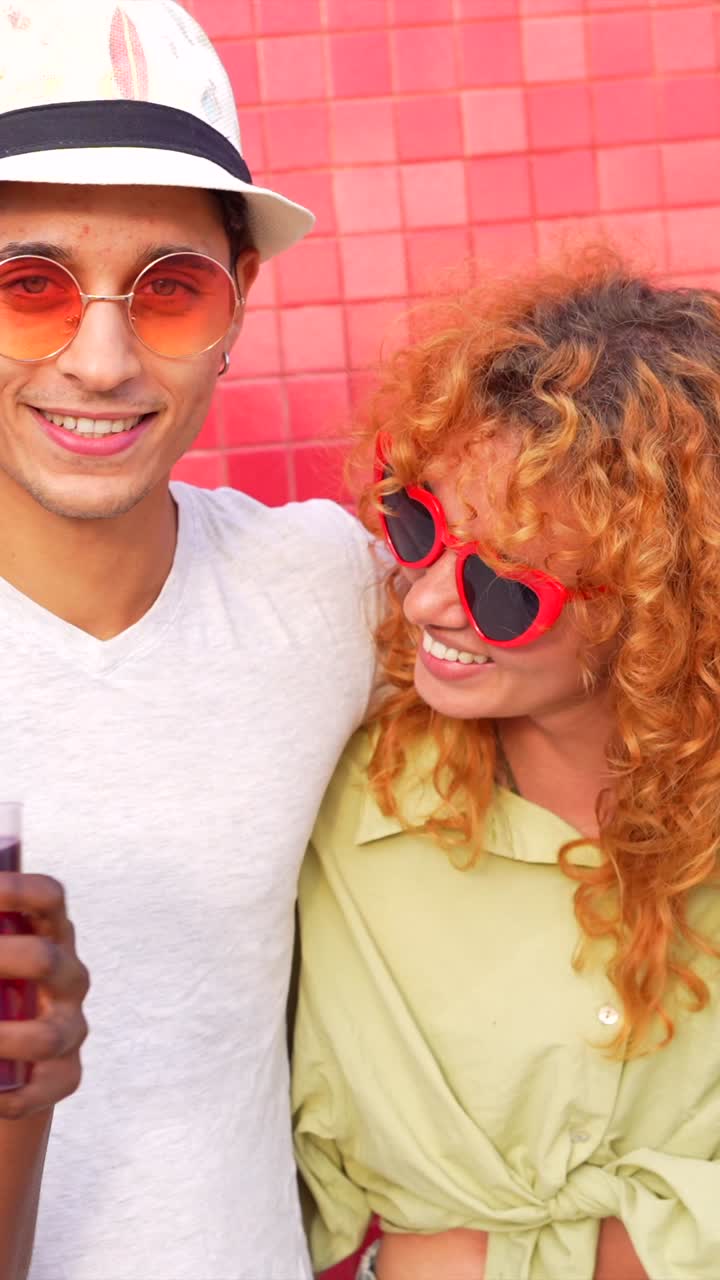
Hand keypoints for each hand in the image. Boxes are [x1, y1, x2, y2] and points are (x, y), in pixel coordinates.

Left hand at [0, 873, 88, 1118]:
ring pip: (45, 1037)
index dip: (16, 890)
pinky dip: (0, 1096)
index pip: (48, 898)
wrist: (8, 1064)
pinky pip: (35, 1091)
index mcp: (49, 934)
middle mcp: (68, 977)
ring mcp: (71, 1027)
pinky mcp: (65, 1076)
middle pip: (46, 960)